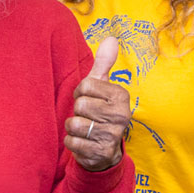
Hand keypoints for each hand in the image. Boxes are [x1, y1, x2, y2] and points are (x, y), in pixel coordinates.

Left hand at [66, 37, 128, 171]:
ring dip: (73, 128)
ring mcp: (112, 136)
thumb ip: (104, 64)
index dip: (80, 92)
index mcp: (121, 96)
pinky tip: (83, 143)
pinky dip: (72, 143)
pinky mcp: (100, 153)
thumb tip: (112, 38)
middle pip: (80, 104)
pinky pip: (72, 142)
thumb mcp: (102, 87)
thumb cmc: (99, 112)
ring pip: (75, 124)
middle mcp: (121, 116)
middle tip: (87, 117)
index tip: (88, 99)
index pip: (85, 85)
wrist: (104, 150)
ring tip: (84, 130)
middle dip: (77, 111)